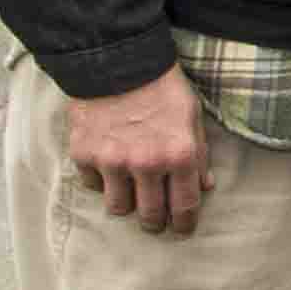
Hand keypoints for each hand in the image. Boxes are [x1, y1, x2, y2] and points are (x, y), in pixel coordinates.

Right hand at [62, 71, 210, 235]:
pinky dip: (100, 180)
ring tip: (129, 190)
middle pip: (150, 216)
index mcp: (179, 154)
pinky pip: (93, 185)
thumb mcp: (192, 115)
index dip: (185, 224)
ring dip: (125, 202)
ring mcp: (112, 161)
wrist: (116, 60)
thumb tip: (205, 185)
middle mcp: (146, 164)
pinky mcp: (84, 155)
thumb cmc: (162, 86)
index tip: (182, 229)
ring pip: (118, 208)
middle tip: (154, 220)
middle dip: (155, 223)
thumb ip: (199, 153)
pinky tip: (107, 165)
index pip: (185, 207)